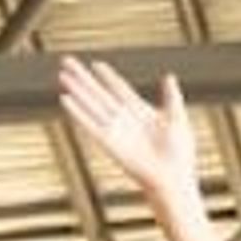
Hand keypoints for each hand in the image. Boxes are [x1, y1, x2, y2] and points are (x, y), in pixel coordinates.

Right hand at [57, 57, 216, 240]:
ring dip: (77, 90)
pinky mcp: (108, 142)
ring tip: (62, 75)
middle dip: (84, 78)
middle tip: (67, 62)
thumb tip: (169, 76)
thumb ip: (172, 97)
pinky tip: (65, 99)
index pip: (120, 90)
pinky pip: (89, 123)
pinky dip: (78, 111)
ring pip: (91, 104)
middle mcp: (124, 119)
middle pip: (100, 93)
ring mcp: (115, 130)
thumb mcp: (177, 119)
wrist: (172, 178)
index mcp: (141, 113)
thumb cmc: (179, 154)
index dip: (108, 77)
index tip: (96, 64)